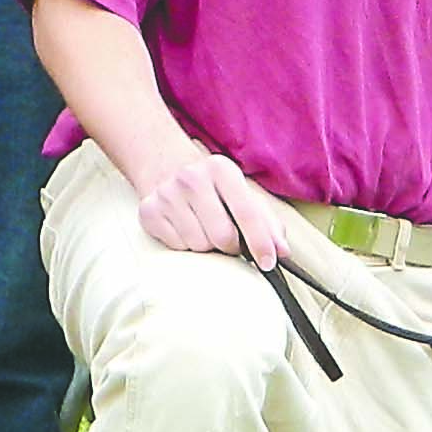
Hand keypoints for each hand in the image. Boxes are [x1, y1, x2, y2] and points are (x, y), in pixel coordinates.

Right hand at [135, 147, 292, 266]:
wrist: (167, 168)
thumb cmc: (213, 188)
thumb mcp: (242, 194)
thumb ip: (267, 222)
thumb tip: (282, 251)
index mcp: (221, 169)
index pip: (247, 213)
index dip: (261, 242)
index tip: (268, 263)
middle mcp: (192, 178)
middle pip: (222, 237)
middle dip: (230, 246)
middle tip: (228, 239)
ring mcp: (167, 194)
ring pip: (198, 245)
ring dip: (207, 246)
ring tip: (204, 228)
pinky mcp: (149, 212)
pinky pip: (177, 247)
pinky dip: (186, 245)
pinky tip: (185, 227)